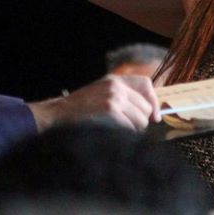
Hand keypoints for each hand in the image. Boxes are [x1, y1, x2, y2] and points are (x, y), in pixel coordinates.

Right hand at [27, 74, 159, 131]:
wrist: (59, 114)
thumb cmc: (80, 109)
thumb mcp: (101, 93)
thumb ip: (123, 96)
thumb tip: (152, 113)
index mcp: (114, 79)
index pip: (146, 84)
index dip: (153, 101)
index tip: (154, 116)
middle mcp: (116, 86)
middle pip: (146, 107)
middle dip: (141, 121)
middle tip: (128, 127)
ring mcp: (114, 97)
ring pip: (141, 120)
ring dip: (134, 129)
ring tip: (117, 130)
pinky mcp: (111, 111)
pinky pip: (131, 127)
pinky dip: (126, 134)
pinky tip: (113, 133)